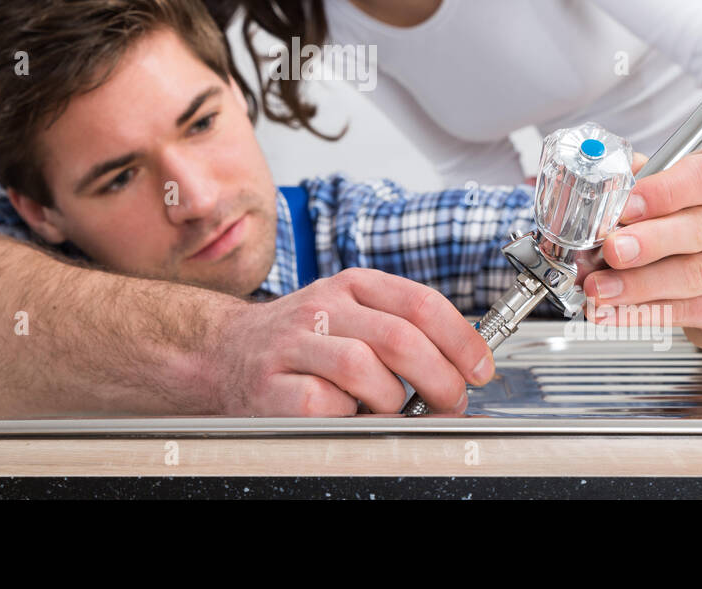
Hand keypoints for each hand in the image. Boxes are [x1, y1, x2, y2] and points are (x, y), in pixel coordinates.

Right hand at [209, 267, 492, 415]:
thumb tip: (464, 363)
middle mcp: (323, 307)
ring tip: (390, 409)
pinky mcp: (271, 387)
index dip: (461, 339)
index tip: (480, 369)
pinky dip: (346, 416)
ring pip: (364, 368)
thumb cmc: (300, 341)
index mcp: (351, 285)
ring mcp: (293, 345)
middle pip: (400, 338)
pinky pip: (324, 403)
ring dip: (391, 400)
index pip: (420, 303)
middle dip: (440, 379)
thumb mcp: (350, 315)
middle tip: (449, 401)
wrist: (221, 352)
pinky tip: (346, 415)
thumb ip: (401, 328)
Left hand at [577, 150, 701, 353]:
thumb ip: (640, 186)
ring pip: (693, 276)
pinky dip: (644, 314)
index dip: (661, 192)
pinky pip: (687, 312)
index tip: (625, 207)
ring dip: (638, 285)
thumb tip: (605, 191)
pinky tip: (614, 313)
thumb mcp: (673, 196)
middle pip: (699, 230)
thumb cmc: (696, 227)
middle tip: (611, 250)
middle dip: (648, 242)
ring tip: (601, 288)